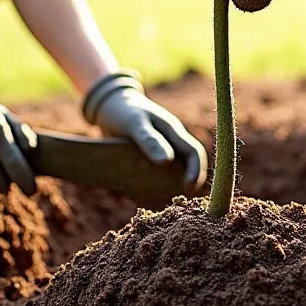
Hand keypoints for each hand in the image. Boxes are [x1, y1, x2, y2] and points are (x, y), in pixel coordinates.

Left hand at [83, 72, 206, 189]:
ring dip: (174, 183)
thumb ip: (149, 140)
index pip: (194, 152)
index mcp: (173, 130)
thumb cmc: (123, 111)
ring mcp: (162, 148)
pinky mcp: (150, 155)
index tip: (188, 188)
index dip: (196, 171)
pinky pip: (160, 171)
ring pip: (176, 169)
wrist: (108, 105)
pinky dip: (158, 183)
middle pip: (189, 163)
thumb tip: (167, 162)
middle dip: (189, 180)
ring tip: (166, 199)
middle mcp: (171, 141)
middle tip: (181, 199)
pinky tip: (149, 196)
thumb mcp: (135, 124)